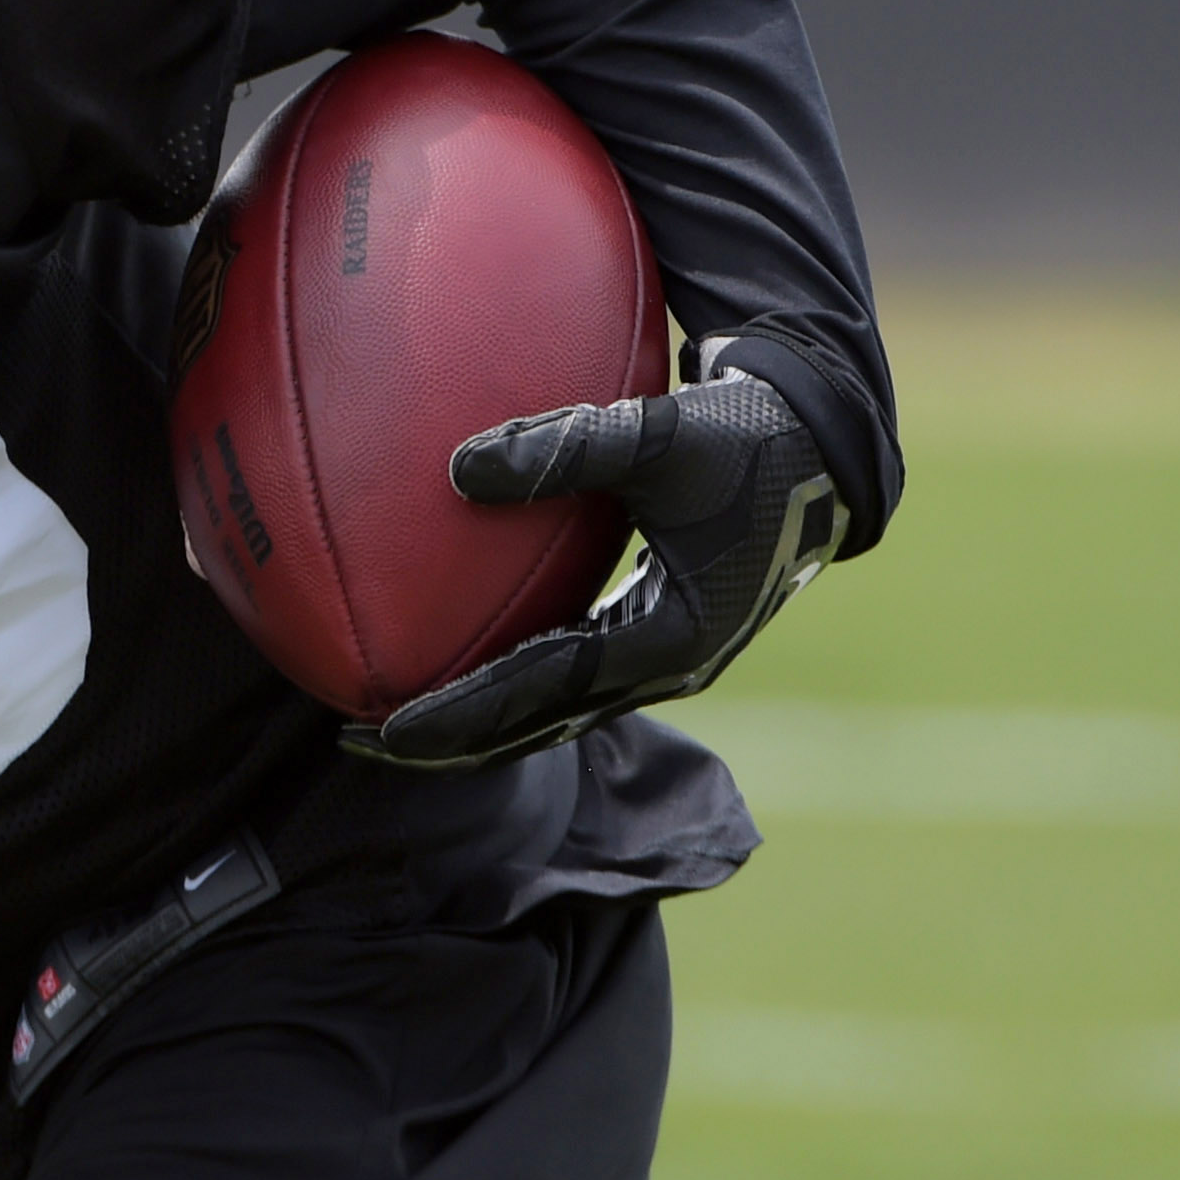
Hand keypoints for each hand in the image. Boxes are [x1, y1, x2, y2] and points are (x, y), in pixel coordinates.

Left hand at [343, 362, 849, 773]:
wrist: (821, 447)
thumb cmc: (743, 437)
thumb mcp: (658, 436)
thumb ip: (563, 447)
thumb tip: (455, 471)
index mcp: (668, 638)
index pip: (541, 692)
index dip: (461, 716)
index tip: (385, 731)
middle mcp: (663, 665)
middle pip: (539, 727)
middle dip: (452, 744)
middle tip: (358, 741)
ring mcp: (662, 655)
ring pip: (553, 711)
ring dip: (478, 723)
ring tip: (393, 722)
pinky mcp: (655, 632)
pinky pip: (569, 673)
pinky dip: (512, 682)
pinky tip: (456, 661)